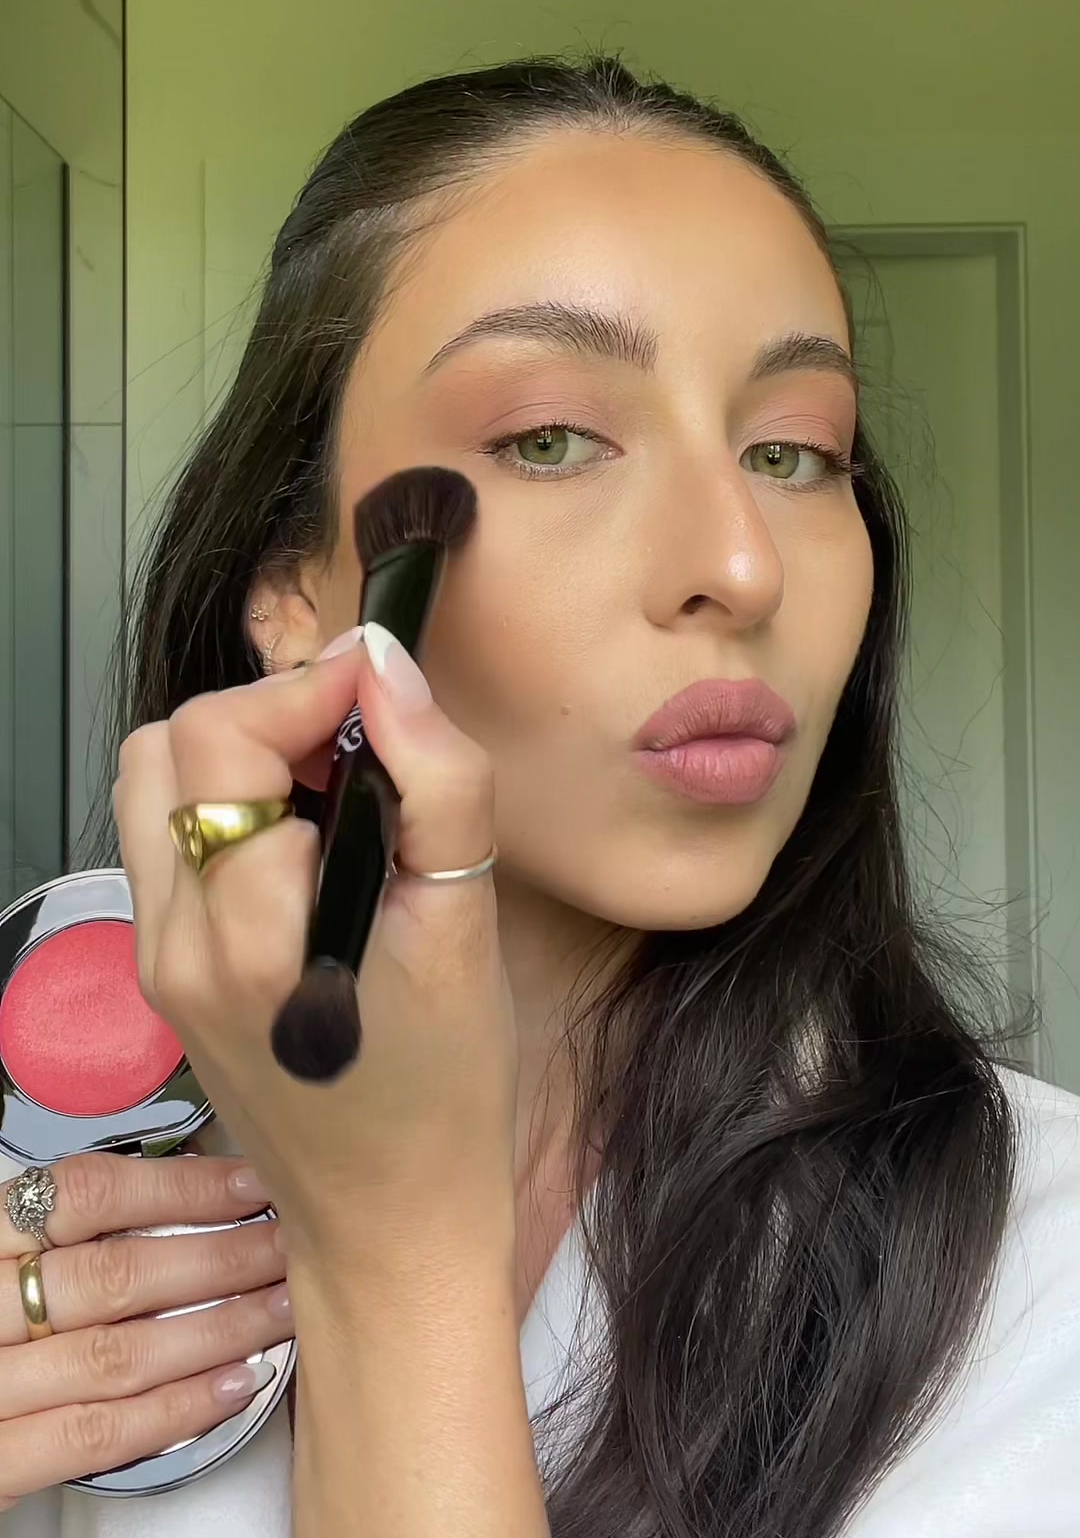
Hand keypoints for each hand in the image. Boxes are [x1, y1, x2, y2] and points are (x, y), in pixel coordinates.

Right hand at [0, 1151, 289, 1506]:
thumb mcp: (1, 1254)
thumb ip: (62, 1229)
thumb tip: (188, 1190)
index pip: (86, 1192)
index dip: (179, 1185)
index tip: (253, 1181)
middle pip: (115, 1274)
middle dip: (220, 1258)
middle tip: (291, 1245)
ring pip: (119, 1353)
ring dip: (218, 1331)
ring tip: (284, 1308)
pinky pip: (96, 1434)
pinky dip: (176, 1410)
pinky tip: (235, 1384)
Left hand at [113, 631, 518, 1279]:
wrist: (389, 1222)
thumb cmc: (445, 1090)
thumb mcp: (467, 924)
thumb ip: (437, 780)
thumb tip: (387, 667)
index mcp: (245, 933)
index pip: (220, 736)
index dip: (303, 687)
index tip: (382, 690)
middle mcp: (173, 940)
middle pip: (165, 746)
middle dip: (264, 715)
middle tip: (359, 745)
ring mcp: (154, 961)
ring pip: (154, 788)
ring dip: (235, 757)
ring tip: (329, 793)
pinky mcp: (161, 974)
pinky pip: (170, 844)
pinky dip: (228, 811)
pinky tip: (306, 849)